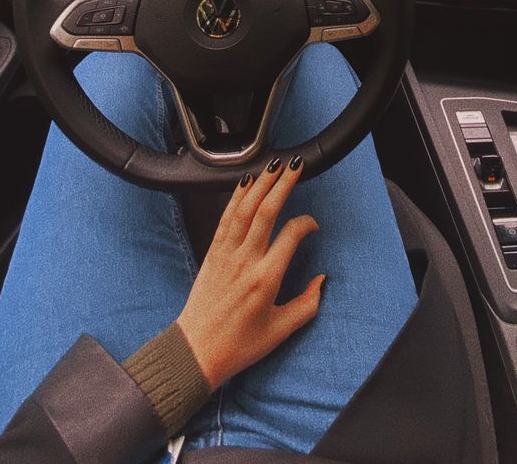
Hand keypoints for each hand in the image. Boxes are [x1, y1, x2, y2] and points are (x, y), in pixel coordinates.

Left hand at [176, 157, 324, 389]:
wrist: (195, 351)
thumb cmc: (238, 346)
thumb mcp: (280, 331)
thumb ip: (307, 304)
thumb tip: (321, 280)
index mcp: (265, 279)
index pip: (291, 235)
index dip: (306, 223)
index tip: (312, 225)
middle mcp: (245, 261)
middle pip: (266, 211)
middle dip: (283, 184)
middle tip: (296, 167)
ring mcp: (226, 254)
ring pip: (244, 209)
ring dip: (261, 183)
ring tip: (275, 165)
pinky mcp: (212, 253)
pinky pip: (226, 217)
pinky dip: (236, 196)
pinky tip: (246, 182)